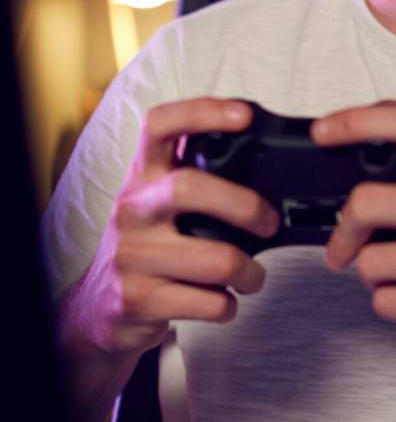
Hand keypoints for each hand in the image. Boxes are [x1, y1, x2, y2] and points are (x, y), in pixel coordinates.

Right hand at [63, 98, 279, 361]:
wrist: (99, 309)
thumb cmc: (147, 248)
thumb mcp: (161, 206)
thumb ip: (200, 183)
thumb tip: (270, 175)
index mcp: (142, 177)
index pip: (159, 126)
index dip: (202, 112)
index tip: (245, 115)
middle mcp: (132, 209)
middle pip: (188, 187)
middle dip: (245, 206)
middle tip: (270, 223)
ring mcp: (131, 256)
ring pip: (214, 259)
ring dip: (249, 272)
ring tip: (251, 276)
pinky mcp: (137, 300)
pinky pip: (208, 302)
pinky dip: (228, 305)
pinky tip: (222, 301)